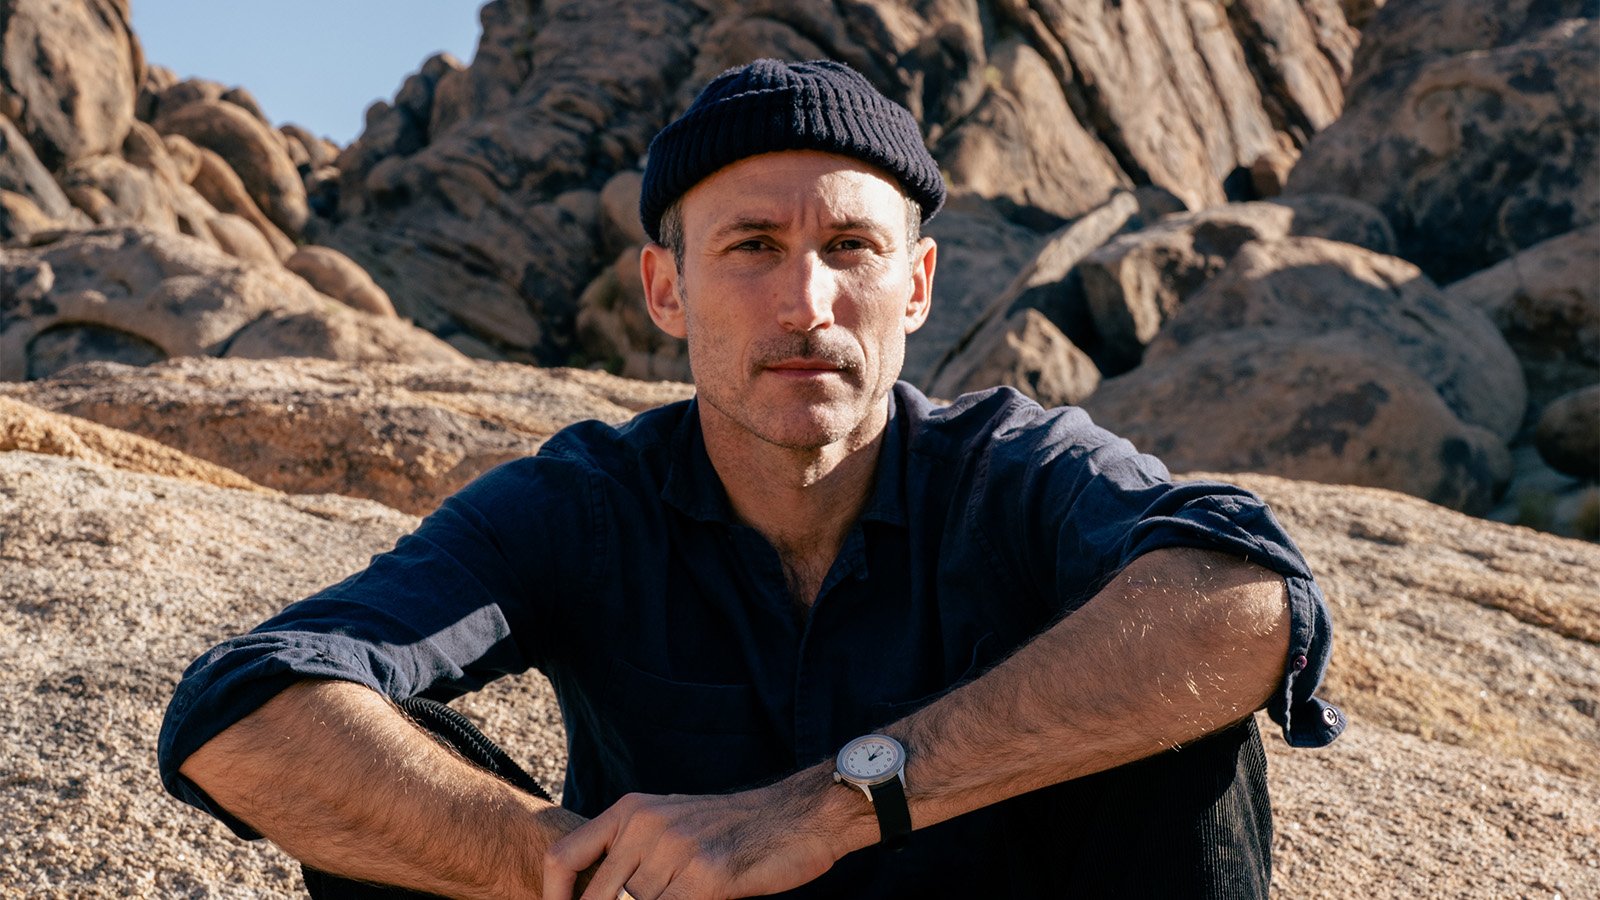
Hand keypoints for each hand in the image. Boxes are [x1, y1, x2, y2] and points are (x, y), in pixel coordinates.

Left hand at [542, 770, 865, 899]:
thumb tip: (599, 896)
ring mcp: (674, 851)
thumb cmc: (736, 830)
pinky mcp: (706, 877)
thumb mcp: (674, 826)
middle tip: (653, 899)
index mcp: (630, 812)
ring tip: (688, 889)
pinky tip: (704, 898)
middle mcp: (645, 826)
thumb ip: (633, 856)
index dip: (553, 896)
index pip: (563, 858)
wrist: (799, 816)